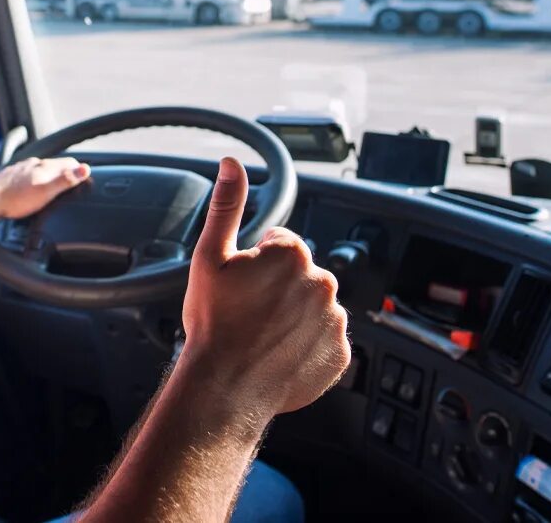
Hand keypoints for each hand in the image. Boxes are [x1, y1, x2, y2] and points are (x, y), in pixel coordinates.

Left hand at [0, 156, 90, 219]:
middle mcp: (33, 164)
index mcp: (44, 167)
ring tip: (53, 186)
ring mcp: (21, 169)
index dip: (79, 170)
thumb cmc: (16, 199)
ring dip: (48, 176)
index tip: (85, 177)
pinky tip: (31, 189)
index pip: (69, 162)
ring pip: (40, 169)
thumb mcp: (46, 192)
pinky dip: (33, 180)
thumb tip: (84, 169)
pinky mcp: (11, 175)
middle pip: (55, 166)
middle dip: (64, 173)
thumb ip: (66, 180)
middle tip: (71, 183)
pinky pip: (27, 175)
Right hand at [179, 157, 350, 417]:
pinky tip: (278, 353)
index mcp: (294, 253)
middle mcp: (323, 282)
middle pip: (300, 274)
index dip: (256, 262)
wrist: (225, 387)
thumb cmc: (213, 323)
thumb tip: (232, 163)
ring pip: (313, 306)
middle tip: (248, 311)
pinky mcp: (340, 354)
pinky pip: (325, 340)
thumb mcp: (210, 257)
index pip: (280, 244)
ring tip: (262, 335)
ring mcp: (335, 320)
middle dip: (278, 287)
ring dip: (294, 315)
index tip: (241, 286)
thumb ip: (227, 205)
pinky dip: (306, 344)